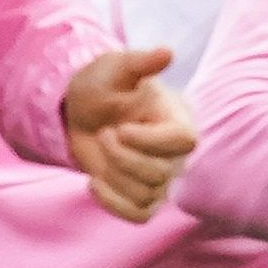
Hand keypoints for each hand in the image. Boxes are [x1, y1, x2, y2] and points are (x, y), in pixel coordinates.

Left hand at [60, 44, 195, 223]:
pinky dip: (113, 203)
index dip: (149, 141)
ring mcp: (160, 178)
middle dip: (121, 157)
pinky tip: (93, 181)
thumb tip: (167, 52)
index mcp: (177, 122)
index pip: (184, 142)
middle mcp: (175, 155)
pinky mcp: (142, 196)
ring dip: (113, 176)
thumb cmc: (105, 86)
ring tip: (100, 153)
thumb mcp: (115, 68)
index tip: (119, 128)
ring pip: (146, 194)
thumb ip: (140, 63)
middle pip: (160, 173)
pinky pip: (139, 215)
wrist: (83, 111)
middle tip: (103, 134)